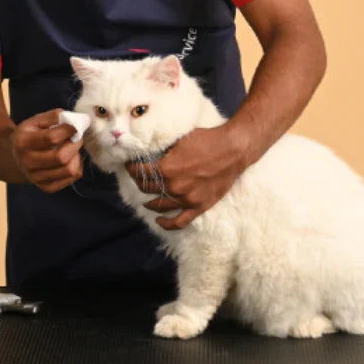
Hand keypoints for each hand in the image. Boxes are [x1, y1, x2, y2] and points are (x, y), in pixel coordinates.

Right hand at [9, 109, 83, 192]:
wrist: (15, 158)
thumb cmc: (29, 135)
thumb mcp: (35, 121)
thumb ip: (54, 117)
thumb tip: (75, 120)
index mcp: (23, 143)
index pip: (52, 138)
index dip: (68, 130)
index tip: (75, 126)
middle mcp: (27, 163)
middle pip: (61, 157)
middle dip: (75, 144)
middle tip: (77, 137)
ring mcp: (36, 178)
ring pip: (69, 170)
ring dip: (77, 156)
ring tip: (73, 149)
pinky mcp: (46, 187)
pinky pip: (71, 178)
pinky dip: (77, 167)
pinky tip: (71, 159)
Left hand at [125, 125, 249, 230]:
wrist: (233, 149)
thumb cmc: (206, 140)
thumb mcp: (178, 140)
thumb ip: (162, 149)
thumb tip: (148, 151)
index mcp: (166, 168)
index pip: (139, 172)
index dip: (131, 168)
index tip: (130, 166)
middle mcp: (174, 186)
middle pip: (146, 188)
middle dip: (139, 182)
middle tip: (138, 178)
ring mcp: (186, 199)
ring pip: (159, 205)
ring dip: (149, 202)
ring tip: (146, 199)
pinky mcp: (199, 206)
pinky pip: (179, 222)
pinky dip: (167, 224)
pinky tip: (159, 221)